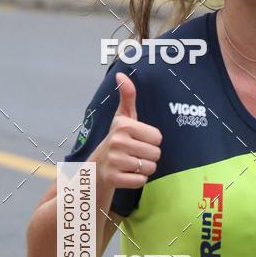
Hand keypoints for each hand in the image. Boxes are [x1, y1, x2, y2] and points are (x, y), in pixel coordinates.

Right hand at [96, 73, 161, 188]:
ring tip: (130, 164)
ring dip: (144, 169)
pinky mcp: (113, 178)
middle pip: (156, 154)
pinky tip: (126, 174)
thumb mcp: (122, 118)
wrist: (97, 166)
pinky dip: (137, 180)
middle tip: (134, 154)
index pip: (158, 137)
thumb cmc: (117, 139)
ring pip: (150, 168)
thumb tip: (121, 75)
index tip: (138, 141)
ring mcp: (114, 161)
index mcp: (124, 125)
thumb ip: (127, 96)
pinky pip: (141, 181)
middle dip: (149, 156)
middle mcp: (117, 141)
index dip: (151, 141)